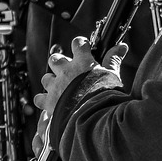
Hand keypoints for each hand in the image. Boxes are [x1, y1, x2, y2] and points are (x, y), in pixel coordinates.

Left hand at [31, 36, 120, 153]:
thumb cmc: (106, 95)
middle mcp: (66, 71)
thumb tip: (122, 46)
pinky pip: (39, 98)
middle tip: (67, 71)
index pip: (78, 44)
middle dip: (59, 63)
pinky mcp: (49, 101)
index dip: (80, 45)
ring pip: (46, 78)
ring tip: (60, 89)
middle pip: (55, 59)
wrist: (95, 116)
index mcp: (82, 62)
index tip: (83, 49)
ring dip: (51, 82)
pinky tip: (50, 104)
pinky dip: (43, 100)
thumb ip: (113, 60)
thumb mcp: (112, 76)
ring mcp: (56, 86)